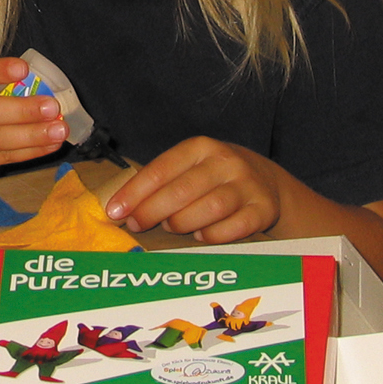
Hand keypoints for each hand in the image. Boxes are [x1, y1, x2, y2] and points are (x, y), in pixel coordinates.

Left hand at [103, 137, 281, 243]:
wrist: (267, 181)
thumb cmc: (214, 176)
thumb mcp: (190, 167)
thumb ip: (161, 182)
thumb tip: (121, 207)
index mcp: (200, 147)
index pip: (161, 169)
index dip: (135, 192)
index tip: (115, 211)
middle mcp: (225, 161)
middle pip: (182, 190)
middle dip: (153, 210)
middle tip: (136, 225)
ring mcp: (247, 185)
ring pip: (210, 207)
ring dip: (184, 222)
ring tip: (171, 227)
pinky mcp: (263, 208)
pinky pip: (235, 227)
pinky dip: (213, 235)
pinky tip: (200, 236)